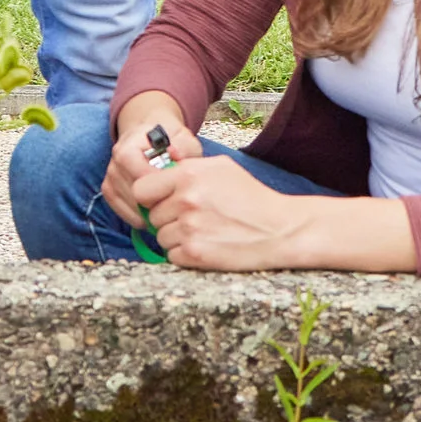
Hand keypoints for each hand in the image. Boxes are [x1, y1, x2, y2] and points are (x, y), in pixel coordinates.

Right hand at [98, 98, 188, 226]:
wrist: (149, 139)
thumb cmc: (169, 141)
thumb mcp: (182, 138)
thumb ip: (183, 146)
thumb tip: (176, 154)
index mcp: (129, 145)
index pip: (139, 174)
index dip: (159, 185)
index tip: (175, 188)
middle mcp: (115, 161)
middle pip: (135, 194)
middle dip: (158, 201)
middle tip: (175, 201)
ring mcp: (110, 178)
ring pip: (131, 207)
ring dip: (151, 211)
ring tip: (167, 204)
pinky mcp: (109, 191)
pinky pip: (124, 213)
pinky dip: (141, 216)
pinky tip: (155, 209)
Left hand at [126, 140, 319, 272]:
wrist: (279, 229)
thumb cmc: (251, 197)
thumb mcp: (221, 167)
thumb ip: (187, 166)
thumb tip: (159, 169)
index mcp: (188, 175)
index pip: (141, 189)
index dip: (151, 196)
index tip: (163, 200)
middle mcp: (185, 200)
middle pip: (151, 216)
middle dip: (168, 218)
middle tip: (196, 217)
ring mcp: (189, 228)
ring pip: (161, 237)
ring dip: (177, 237)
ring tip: (205, 231)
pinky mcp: (194, 254)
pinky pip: (172, 255)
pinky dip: (185, 254)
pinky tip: (208, 245)